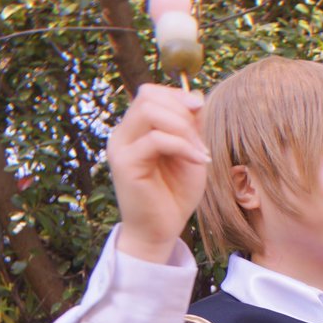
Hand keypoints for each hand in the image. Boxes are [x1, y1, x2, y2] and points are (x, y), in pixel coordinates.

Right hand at [105, 84, 209, 262]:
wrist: (161, 230)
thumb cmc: (175, 193)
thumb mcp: (191, 152)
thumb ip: (191, 125)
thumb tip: (195, 95)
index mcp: (137, 128)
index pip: (150, 92)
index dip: (178, 96)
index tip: (201, 113)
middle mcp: (123, 133)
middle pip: (148, 95)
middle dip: (182, 111)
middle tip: (201, 140)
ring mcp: (121, 146)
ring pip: (149, 111)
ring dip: (184, 128)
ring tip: (201, 153)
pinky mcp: (125, 164)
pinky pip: (156, 139)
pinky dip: (183, 146)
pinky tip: (200, 161)